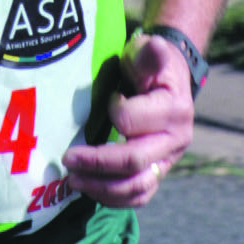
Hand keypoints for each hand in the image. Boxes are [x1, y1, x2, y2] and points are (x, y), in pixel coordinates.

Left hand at [62, 33, 194, 207]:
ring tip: (73, 180)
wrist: (168, 82)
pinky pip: (139, 196)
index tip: (106, 100)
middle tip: (67, 159)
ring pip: (137, 187)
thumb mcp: (147, 53)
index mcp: (174, 109)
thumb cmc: (151, 65)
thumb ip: (148, 54)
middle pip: (135, 162)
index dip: (112, 112)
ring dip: (101, 188)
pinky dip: (112, 198)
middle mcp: (176, 140)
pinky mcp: (159, 173)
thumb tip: (153, 46)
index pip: (132, 121)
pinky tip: (89, 188)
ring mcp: (168, 161)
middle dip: (96, 163)